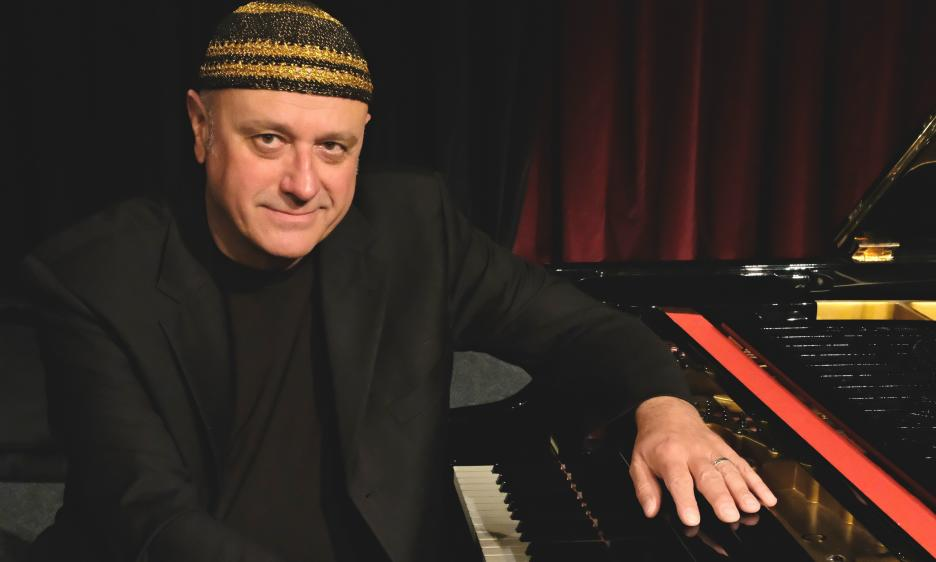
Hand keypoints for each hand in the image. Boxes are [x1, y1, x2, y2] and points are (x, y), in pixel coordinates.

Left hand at [629, 396, 776, 525]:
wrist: (668, 412)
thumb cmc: (654, 441)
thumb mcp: (638, 461)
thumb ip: (644, 487)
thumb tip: (650, 510)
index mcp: (669, 456)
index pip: (678, 480)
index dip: (685, 500)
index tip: (691, 518)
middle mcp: (693, 453)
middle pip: (708, 475)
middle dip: (720, 496)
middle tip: (729, 515)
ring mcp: (712, 450)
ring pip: (729, 470)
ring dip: (742, 489)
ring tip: (751, 507)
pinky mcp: (725, 449)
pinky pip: (743, 465)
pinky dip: (757, 482)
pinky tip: (766, 498)